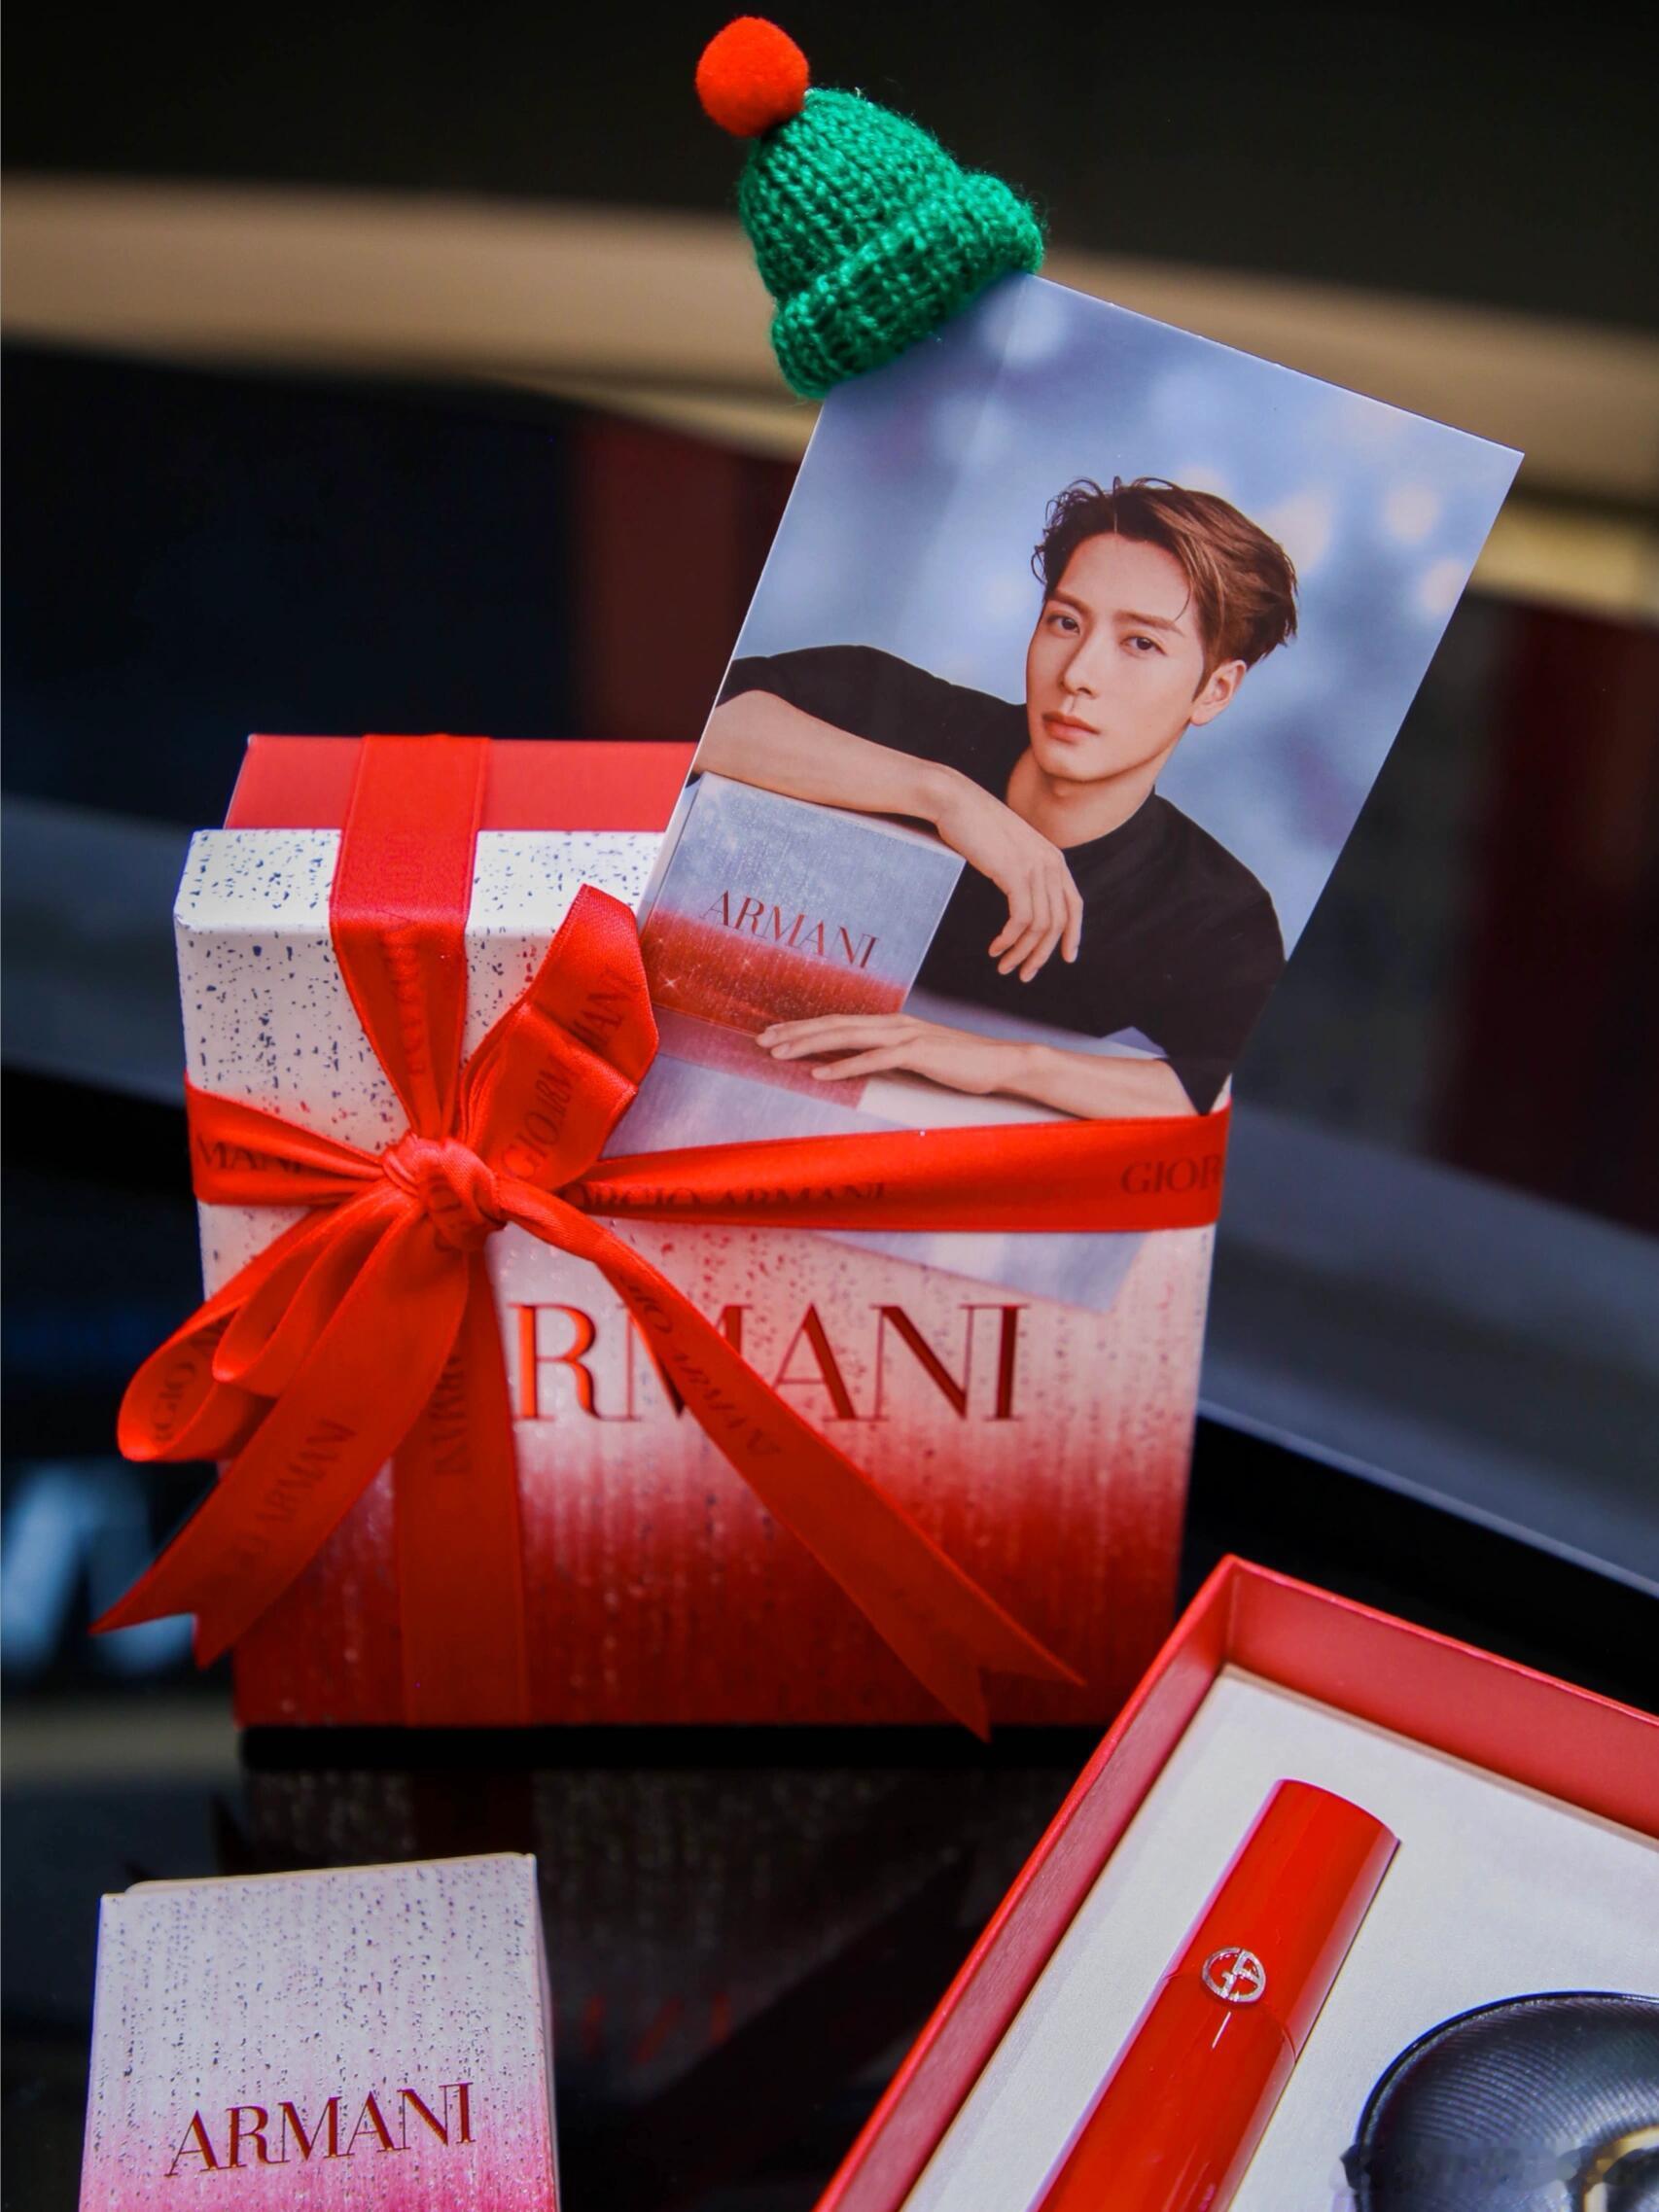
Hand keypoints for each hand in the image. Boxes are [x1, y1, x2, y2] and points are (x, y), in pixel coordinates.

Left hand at [758, 1014, 1025, 1096]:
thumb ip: (891, 1057)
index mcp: (891, 1023)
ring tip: (778, 1054)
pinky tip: (819, 1075)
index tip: (774, 1037)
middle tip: (760, 1041)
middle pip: (834, 1024)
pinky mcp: (918, 1052)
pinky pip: (874, 1059)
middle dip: (794, 1032)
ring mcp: (905, 1035)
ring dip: (809, 1045)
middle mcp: (893, 1023)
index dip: (803, 1029)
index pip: (838, 1023)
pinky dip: (844, 1066)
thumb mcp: (919, 1058)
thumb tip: (863, 1065)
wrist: (1002, 1063)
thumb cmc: (962, 1065)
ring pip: (846, 1037)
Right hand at [928, 771, 1082, 980]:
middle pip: (1057, 922)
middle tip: (1023, 974)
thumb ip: (1020, 869)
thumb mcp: (1006, 849)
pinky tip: (995, 949)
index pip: (1074, 904)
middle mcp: (1051, 863)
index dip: (1073, 934)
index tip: (1066, 958)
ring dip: (1022, 953)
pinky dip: (1010, 940)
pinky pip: (1021, 920)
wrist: (954, 801)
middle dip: (1041, 954)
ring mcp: (1034, 867)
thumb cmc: (973, 825)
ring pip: (1040, 926)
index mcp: (1053, 858)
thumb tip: (1021, 896)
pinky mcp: (1014, 873)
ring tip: (1004, 966)